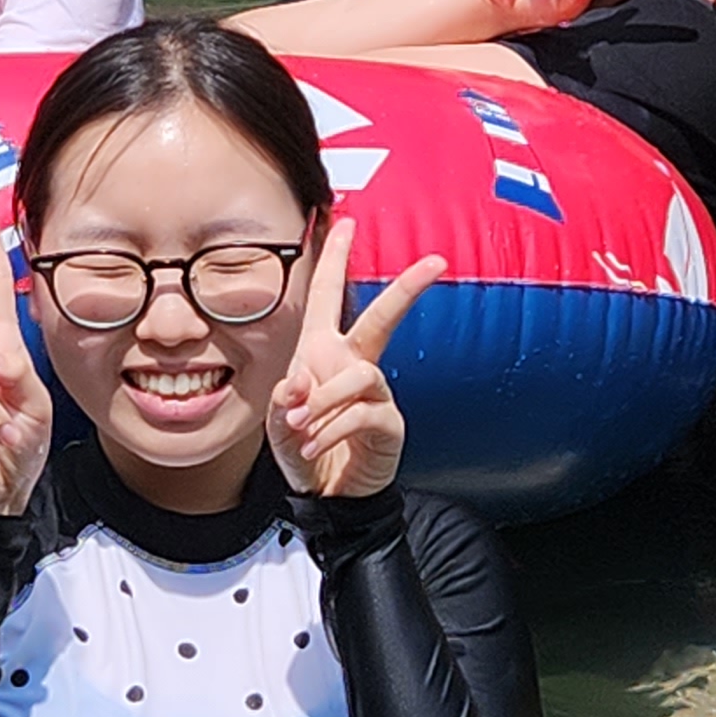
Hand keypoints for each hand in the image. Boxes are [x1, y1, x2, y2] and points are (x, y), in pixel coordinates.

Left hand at [269, 219, 440, 498]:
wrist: (325, 495)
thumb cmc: (303, 446)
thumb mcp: (279, 420)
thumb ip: (284, 398)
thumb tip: (299, 385)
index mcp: (322, 352)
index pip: (328, 295)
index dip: (335, 259)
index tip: (346, 221)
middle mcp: (353, 364)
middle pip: (382, 318)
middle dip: (406, 288)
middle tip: (436, 262)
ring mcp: (375, 394)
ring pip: (359, 375)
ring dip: (324, 402)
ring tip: (300, 429)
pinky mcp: (387, 423)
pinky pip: (363, 414)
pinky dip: (332, 429)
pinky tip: (314, 446)